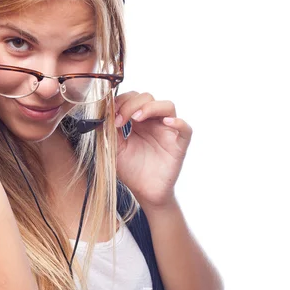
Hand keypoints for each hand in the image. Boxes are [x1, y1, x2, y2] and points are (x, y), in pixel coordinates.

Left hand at [114, 91, 192, 209]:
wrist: (144, 192)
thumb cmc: (131, 170)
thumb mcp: (115, 148)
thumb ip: (111, 131)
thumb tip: (104, 113)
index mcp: (139, 122)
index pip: (133, 98)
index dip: (122, 101)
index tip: (111, 114)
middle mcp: (154, 123)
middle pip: (148, 97)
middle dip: (132, 104)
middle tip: (120, 119)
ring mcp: (168, 132)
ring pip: (167, 106)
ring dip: (150, 107)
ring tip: (136, 118)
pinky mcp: (179, 145)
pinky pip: (185, 129)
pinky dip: (179, 122)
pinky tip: (166, 123)